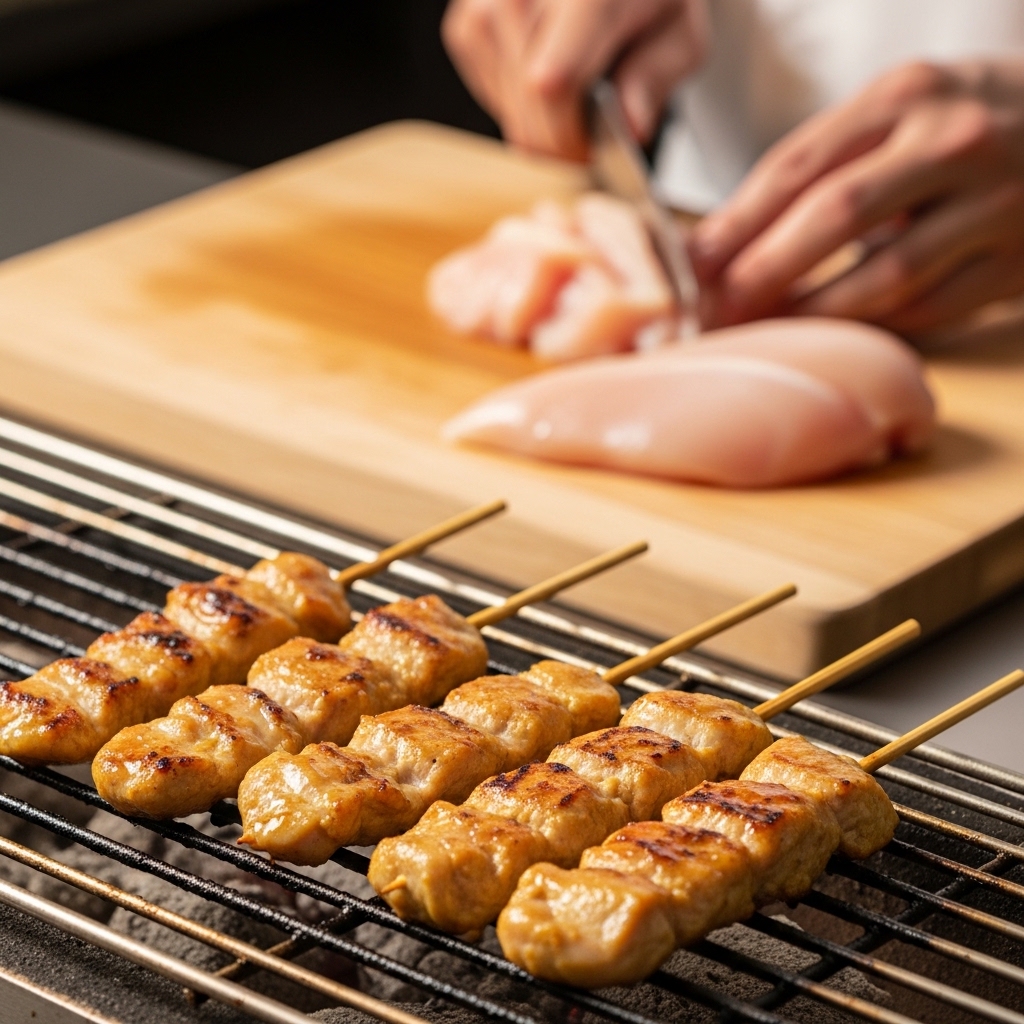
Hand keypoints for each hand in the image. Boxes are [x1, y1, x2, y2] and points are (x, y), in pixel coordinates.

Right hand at [442, 0, 708, 160]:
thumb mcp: (677, 35)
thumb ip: (652, 79)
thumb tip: (631, 127)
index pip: (553, 83)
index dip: (570, 137)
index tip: (590, 153)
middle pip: (526, 105)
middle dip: (558, 140)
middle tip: (587, 137)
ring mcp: (488, 3)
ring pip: (505, 108)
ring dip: (538, 124)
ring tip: (572, 98)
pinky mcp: (467, 22)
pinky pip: (488, 93)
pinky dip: (516, 105)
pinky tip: (541, 82)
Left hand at [690, 60, 1023, 335]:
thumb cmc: (974, 120)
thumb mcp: (905, 108)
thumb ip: (829, 159)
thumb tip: (731, 235)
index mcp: (909, 94)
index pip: (800, 163)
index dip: (738, 221)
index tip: (692, 262)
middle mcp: (954, 141)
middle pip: (835, 216)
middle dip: (763, 272)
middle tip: (716, 310)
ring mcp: (994, 204)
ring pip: (884, 276)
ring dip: (813, 312)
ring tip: (763, 330)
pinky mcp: (1015, 263)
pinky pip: (928, 308)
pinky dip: (871, 326)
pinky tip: (832, 336)